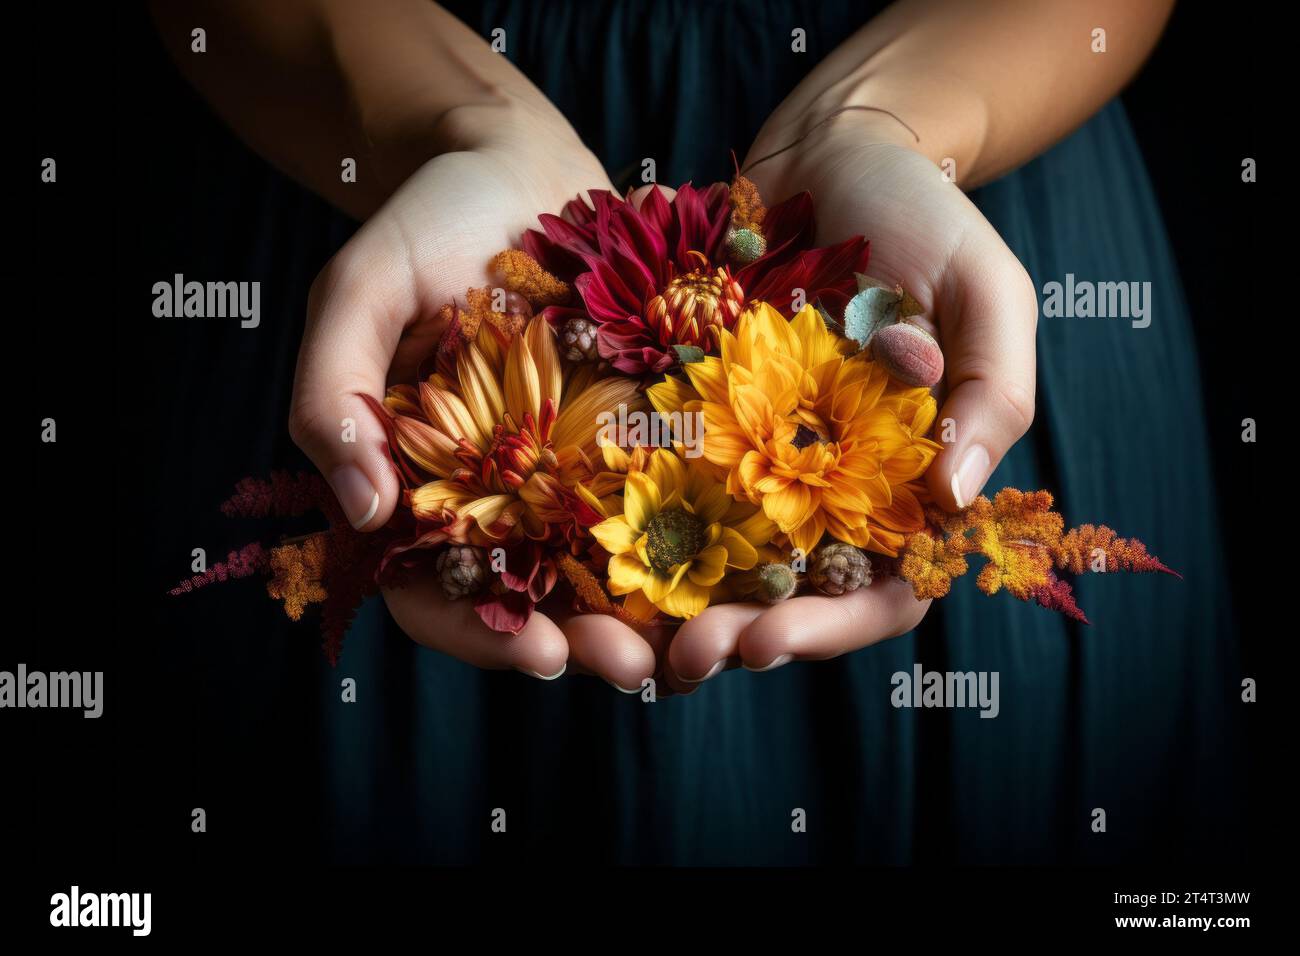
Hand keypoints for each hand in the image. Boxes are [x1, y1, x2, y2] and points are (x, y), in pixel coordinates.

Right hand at [289, 117, 665, 686]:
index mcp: (423, 482)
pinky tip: (741, 564)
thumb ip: (333, 391)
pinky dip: (699, 540)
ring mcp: (572, 466)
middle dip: (584, 641)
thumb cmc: (428, 219)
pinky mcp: (634, 432)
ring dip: (650, 614)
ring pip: (606, 567)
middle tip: (635, 668)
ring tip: (699, 640)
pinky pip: (665, 498)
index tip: (539, 651)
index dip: (480, 633)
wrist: (518, 159)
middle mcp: (500, 491)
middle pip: (533, 598)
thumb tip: (362, 512)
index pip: (435, 589)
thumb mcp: (360, 288)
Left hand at [658, 112, 1037, 690]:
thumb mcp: (987, 291)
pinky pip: (662, 488)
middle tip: (686, 659)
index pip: (884, 589)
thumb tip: (955, 497)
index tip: (771, 638)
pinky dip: (633, 533)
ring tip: (627, 638)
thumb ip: (990, 392)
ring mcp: (756, 458)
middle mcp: (827, 487)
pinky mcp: (694, 419)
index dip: (833, 627)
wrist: (832, 149)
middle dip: (742, 636)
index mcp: (905, 481)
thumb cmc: (924, 217)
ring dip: (677, 610)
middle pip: (790, 596)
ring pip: (719, 564)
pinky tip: (591, 560)